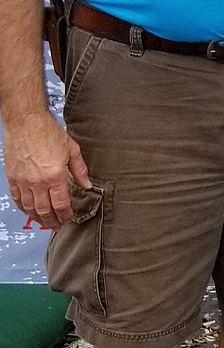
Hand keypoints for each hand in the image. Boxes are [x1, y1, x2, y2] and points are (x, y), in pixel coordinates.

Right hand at [3, 110, 89, 229]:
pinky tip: (29, 211)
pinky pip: (17, 198)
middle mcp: (37, 181)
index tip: (69, 219)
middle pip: (44, 210)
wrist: (26, 122)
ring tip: (45, 222)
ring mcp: (23, 180)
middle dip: (52, 221)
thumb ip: (80, 170)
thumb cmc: (48, 132)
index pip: (61, 204)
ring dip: (38, 218)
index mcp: (54, 176)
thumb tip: (87, 185)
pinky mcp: (13, 177)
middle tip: (57, 226)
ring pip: (30, 207)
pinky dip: (24, 208)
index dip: (65, 215)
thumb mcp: (72, 150)